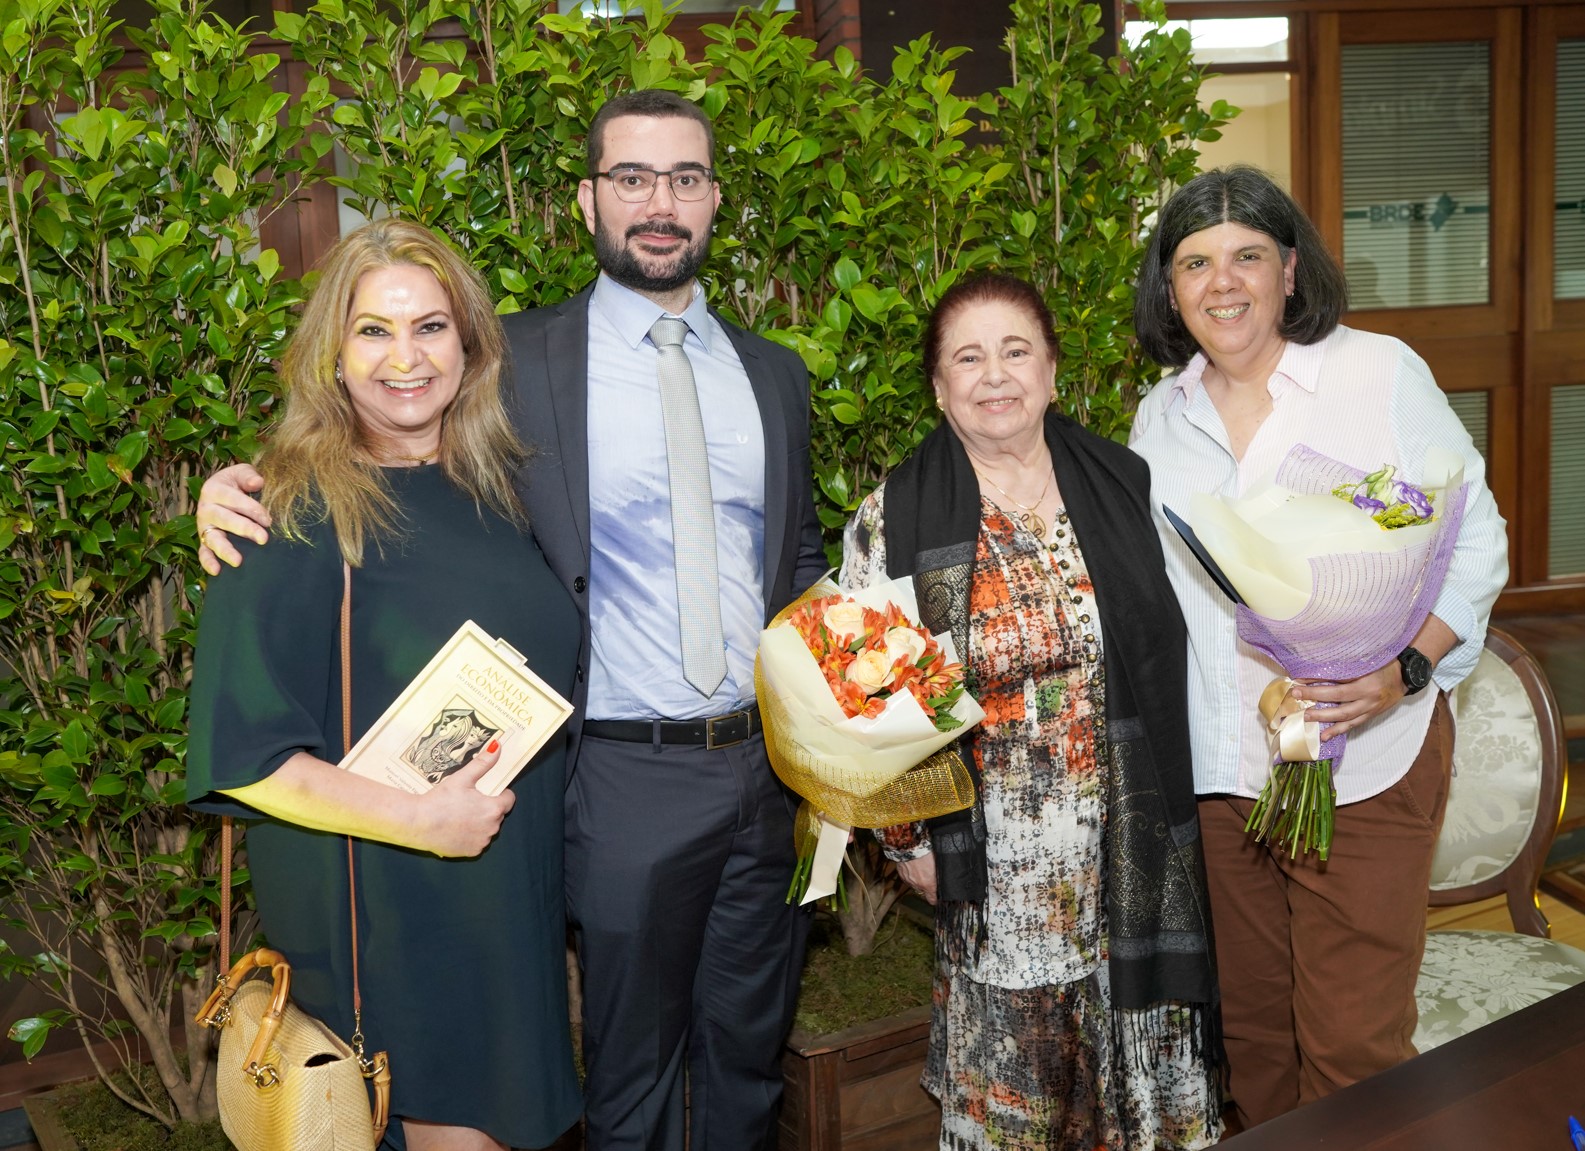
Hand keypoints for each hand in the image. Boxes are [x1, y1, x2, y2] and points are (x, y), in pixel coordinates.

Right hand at [196, 463, 269, 575]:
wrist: (225, 489)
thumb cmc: (237, 482)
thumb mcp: (242, 472)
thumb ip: (248, 475)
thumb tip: (257, 482)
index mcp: (214, 489)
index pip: (232, 499)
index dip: (250, 508)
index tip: (268, 519)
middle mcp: (206, 508)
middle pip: (225, 519)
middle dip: (244, 529)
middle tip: (263, 538)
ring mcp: (204, 526)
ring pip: (213, 538)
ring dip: (225, 550)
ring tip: (238, 561)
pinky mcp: (204, 540)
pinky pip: (203, 552)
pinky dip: (207, 562)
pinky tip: (216, 571)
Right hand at [415, 744, 515, 857]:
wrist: (418, 823)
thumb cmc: (440, 800)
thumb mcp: (462, 778)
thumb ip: (483, 763)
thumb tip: (497, 747)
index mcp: (494, 808)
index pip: (509, 799)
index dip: (499, 793)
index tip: (486, 791)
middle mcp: (492, 827)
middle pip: (497, 814)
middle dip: (487, 808)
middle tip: (469, 801)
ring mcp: (482, 841)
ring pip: (487, 829)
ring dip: (480, 823)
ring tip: (460, 814)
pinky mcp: (471, 852)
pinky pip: (477, 842)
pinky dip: (470, 836)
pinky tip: (456, 828)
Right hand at [896, 852, 937, 905]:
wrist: (909, 845)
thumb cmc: (926, 852)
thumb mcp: (938, 865)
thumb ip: (940, 876)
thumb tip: (942, 881)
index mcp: (929, 884)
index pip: (933, 900)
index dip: (935, 899)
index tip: (938, 895)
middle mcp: (918, 885)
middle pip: (923, 892)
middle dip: (927, 887)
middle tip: (930, 877)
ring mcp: (908, 880)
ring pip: (915, 885)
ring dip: (918, 880)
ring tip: (921, 868)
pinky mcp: (901, 874)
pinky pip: (907, 878)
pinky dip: (911, 874)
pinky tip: (913, 866)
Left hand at [1292, 662, 1406, 739]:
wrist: (1406, 676)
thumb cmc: (1385, 663)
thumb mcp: (1367, 659)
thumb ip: (1347, 664)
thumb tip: (1318, 665)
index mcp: (1367, 678)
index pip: (1337, 678)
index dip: (1318, 680)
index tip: (1299, 679)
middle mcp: (1368, 694)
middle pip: (1338, 697)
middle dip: (1315, 696)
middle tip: (1296, 695)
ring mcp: (1370, 707)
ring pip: (1344, 715)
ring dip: (1324, 717)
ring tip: (1306, 717)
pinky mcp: (1371, 715)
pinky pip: (1353, 725)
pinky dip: (1339, 730)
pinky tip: (1325, 735)